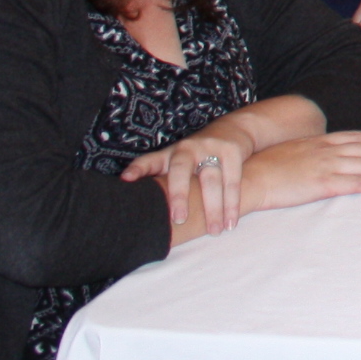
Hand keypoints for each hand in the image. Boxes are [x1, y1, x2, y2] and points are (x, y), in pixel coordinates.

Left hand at [123, 119, 259, 232]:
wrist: (234, 128)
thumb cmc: (197, 153)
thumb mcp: (175, 159)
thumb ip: (155, 174)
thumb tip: (127, 191)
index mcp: (170, 154)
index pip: (149, 161)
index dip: (137, 169)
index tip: (126, 180)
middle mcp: (187, 148)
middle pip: (181, 172)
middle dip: (179, 195)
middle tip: (180, 220)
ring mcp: (211, 148)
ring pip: (212, 180)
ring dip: (214, 208)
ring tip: (215, 232)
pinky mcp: (232, 151)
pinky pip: (232, 180)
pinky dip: (232, 203)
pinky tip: (230, 222)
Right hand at [235, 133, 360, 218]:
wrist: (249, 178)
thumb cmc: (265, 167)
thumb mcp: (292, 150)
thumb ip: (312, 151)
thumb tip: (325, 156)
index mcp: (319, 140)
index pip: (357, 136)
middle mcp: (327, 149)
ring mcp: (326, 165)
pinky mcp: (323, 184)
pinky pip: (356, 183)